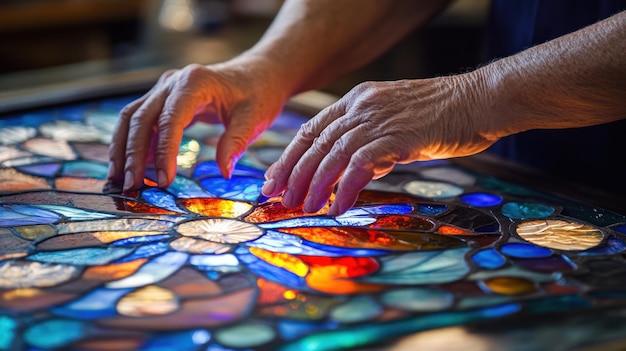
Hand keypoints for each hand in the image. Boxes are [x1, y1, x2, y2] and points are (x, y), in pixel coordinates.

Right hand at [107, 61, 286, 190]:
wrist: (259, 74)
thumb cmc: (258, 94)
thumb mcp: (254, 118)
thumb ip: (236, 143)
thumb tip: (223, 172)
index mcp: (194, 83)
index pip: (170, 120)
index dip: (164, 152)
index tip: (164, 181)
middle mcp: (173, 82)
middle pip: (141, 118)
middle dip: (133, 154)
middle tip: (132, 186)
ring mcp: (165, 89)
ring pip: (132, 118)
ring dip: (123, 149)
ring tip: (119, 180)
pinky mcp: (163, 99)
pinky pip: (139, 120)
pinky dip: (132, 143)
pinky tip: (131, 168)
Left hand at [262, 73, 497, 214]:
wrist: (479, 101)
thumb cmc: (441, 115)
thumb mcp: (394, 122)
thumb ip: (369, 141)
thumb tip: (351, 171)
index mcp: (357, 99)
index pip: (312, 130)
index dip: (290, 157)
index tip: (275, 180)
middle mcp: (361, 106)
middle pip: (315, 143)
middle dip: (293, 174)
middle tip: (278, 199)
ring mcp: (378, 120)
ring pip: (332, 155)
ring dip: (314, 185)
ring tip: (304, 209)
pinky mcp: (396, 136)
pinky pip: (360, 165)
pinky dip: (345, 188)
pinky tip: (338, 207)